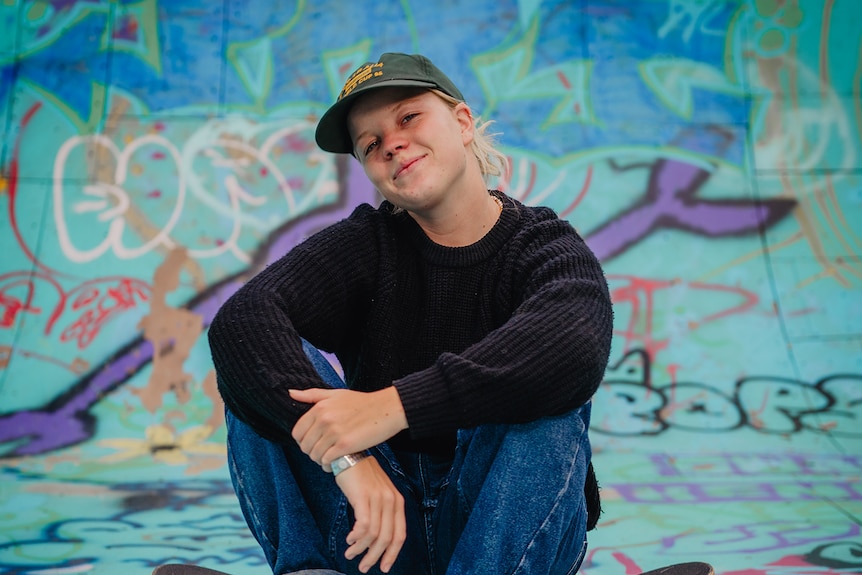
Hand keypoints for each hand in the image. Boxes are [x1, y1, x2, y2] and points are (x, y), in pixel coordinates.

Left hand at [289, 387, 407, 466]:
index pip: (297, 432)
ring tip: (330, 457)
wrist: (386, 409)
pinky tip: (337, 461)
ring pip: (315, 455)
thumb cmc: (362, 402)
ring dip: (320, 460)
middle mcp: (324, 420)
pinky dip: (329, 464)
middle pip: (304, 446)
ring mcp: (334, 432)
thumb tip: (290, 393)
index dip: (303, 441)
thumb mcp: (335, 394)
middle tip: (323, 451)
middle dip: (311, 452)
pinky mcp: (346, 445)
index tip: (313, 442)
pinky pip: (327, 460)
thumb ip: (312, 395)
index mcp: (319, 408)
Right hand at [335, 456, 406, 572]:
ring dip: (360, 549)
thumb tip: (374, 540)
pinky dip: (356, 537)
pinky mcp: (364, 497)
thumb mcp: (378, 493)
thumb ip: (381, 513)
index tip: (384, 567)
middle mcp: (391, 501)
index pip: (400, 535)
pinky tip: (349, 539)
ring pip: (373, 535)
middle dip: (374, 557)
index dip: (392, 554)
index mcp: (397, 502)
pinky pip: (363, 525)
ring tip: (350, 554)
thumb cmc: (361, 476)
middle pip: (387, 538)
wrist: (349, 455)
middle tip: (364, 567)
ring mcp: (378, 498)